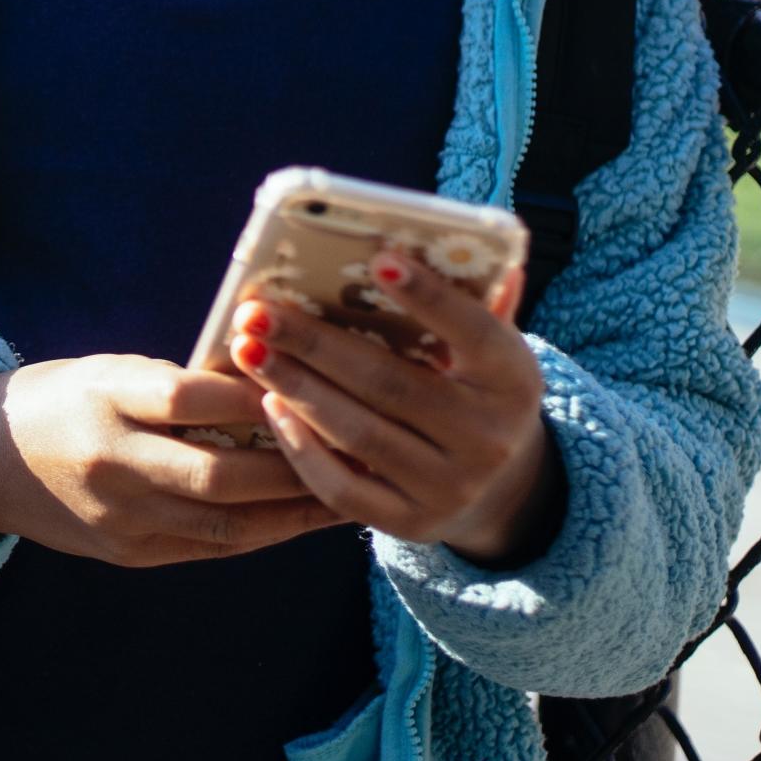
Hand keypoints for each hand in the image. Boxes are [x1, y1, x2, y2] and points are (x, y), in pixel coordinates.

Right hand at [0, 354, 348, 566]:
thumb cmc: (66, 397)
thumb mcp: (111, 369)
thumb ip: (178, 382)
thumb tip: (268, 383)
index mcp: (105, 399)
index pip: (190, 397)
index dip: (253, 393)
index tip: (308, 382)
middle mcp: (113, 463)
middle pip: (220, 472)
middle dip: (295, 464)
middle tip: (354, 446)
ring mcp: (122, 517)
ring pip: (226, 521)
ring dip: (295, 509)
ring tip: (350, 489)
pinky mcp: (129, 553)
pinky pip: (211, 546)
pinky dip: (263, 532)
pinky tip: (303, 518)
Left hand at [228, 254, 563, 566]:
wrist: (502, 488)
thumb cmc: (476, 391)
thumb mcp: (490, 350)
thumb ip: (476, 300)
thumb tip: (460, 237)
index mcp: (513, 380)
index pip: (474, 332)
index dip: (429, 297)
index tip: (379, 260)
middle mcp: (488, 438)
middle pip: (390, 384)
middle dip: (315, 345)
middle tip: (257, 313)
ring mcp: (451, 487)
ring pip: (359, 436)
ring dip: (295, 389)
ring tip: (248, 350)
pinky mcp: (411, 523)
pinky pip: (344, 489)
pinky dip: (302, 449)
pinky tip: (269, 407)